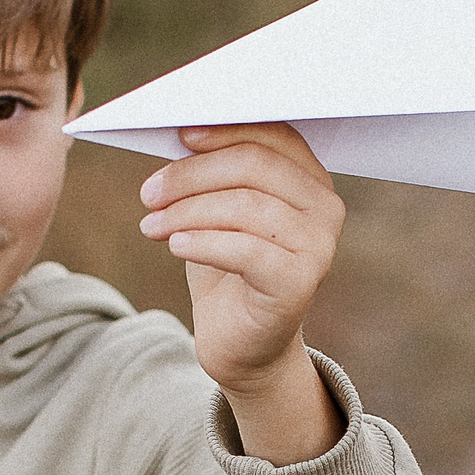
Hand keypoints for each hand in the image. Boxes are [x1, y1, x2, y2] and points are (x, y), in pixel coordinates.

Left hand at [139, 123, 345, 462]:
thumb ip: (214, 172)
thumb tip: (183, 131)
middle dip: (192, 175)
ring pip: (245, 205)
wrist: (242, 344)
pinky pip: (244, 249)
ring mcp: (318, 247)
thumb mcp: (218, 210)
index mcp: (311, 181)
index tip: (179, 136)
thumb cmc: (228, 269)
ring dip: (187, 210)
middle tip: (149, 194)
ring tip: (152, 226)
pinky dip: (202, 243)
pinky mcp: (299, 282)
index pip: (275, 136)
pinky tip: (175, 246)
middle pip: (255, 166)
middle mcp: (325, 209)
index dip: (225, 130)